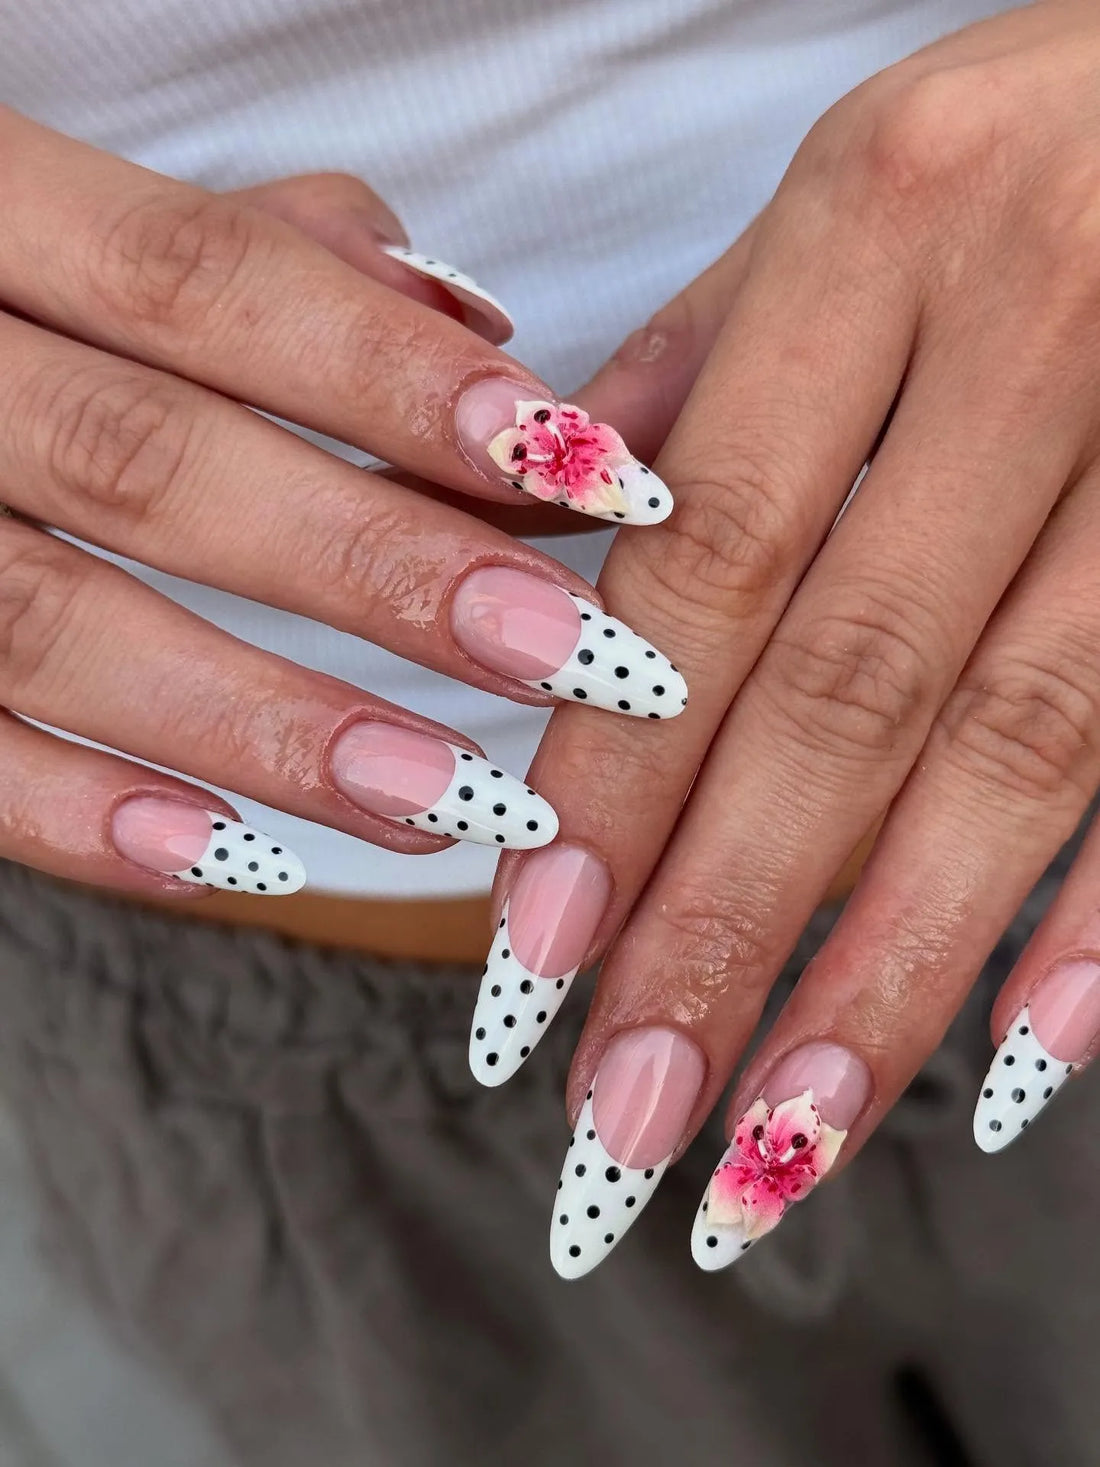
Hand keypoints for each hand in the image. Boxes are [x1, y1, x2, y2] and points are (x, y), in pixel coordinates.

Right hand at [0, 110, 683, 897]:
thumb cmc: (5, 294)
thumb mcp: (103, 223)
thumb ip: (283, 257)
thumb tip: (485, 337)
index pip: (204, 280)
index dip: (395, 380)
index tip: (586, 472)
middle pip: (147, 463)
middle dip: (375, 566)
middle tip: (567, 653)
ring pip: (54, 628)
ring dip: (274, 727)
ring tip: (456, 798)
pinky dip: (92, 818)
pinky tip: (252, 864)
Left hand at [469, 0, 1099, 1273]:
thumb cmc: (1050, 133)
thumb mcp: (863, 191)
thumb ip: (710, 372)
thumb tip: (562, 544)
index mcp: (887, 223)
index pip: (712, 562)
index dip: (618, 774)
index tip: (533, 961)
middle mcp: (1044, 319)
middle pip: (851, 686)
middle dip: (726, 927)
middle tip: (622, 1126)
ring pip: (1020, 744)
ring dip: (893, 972)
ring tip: (774, 1146)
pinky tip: (1013, 1059)